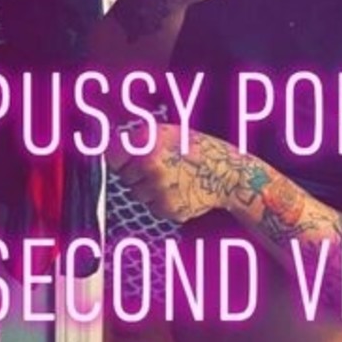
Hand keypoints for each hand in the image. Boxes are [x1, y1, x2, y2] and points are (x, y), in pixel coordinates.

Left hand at [108, 125, 227, 224]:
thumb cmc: (200, 151)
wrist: (229, 176)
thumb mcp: (171, 132)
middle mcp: (151, 166)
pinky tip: (179, 191)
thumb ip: (142, 139)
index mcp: (149, 143)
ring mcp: (159, 190)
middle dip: (136, 174)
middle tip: (159, 168)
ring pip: (138, 194)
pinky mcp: (167, 209)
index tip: (125, 160)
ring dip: (149, 189)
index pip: (112, 156)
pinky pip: (153, 207)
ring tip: (172, 180)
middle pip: (125, 177)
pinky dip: (161, 202)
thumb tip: (113, 147)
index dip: (120, 158)